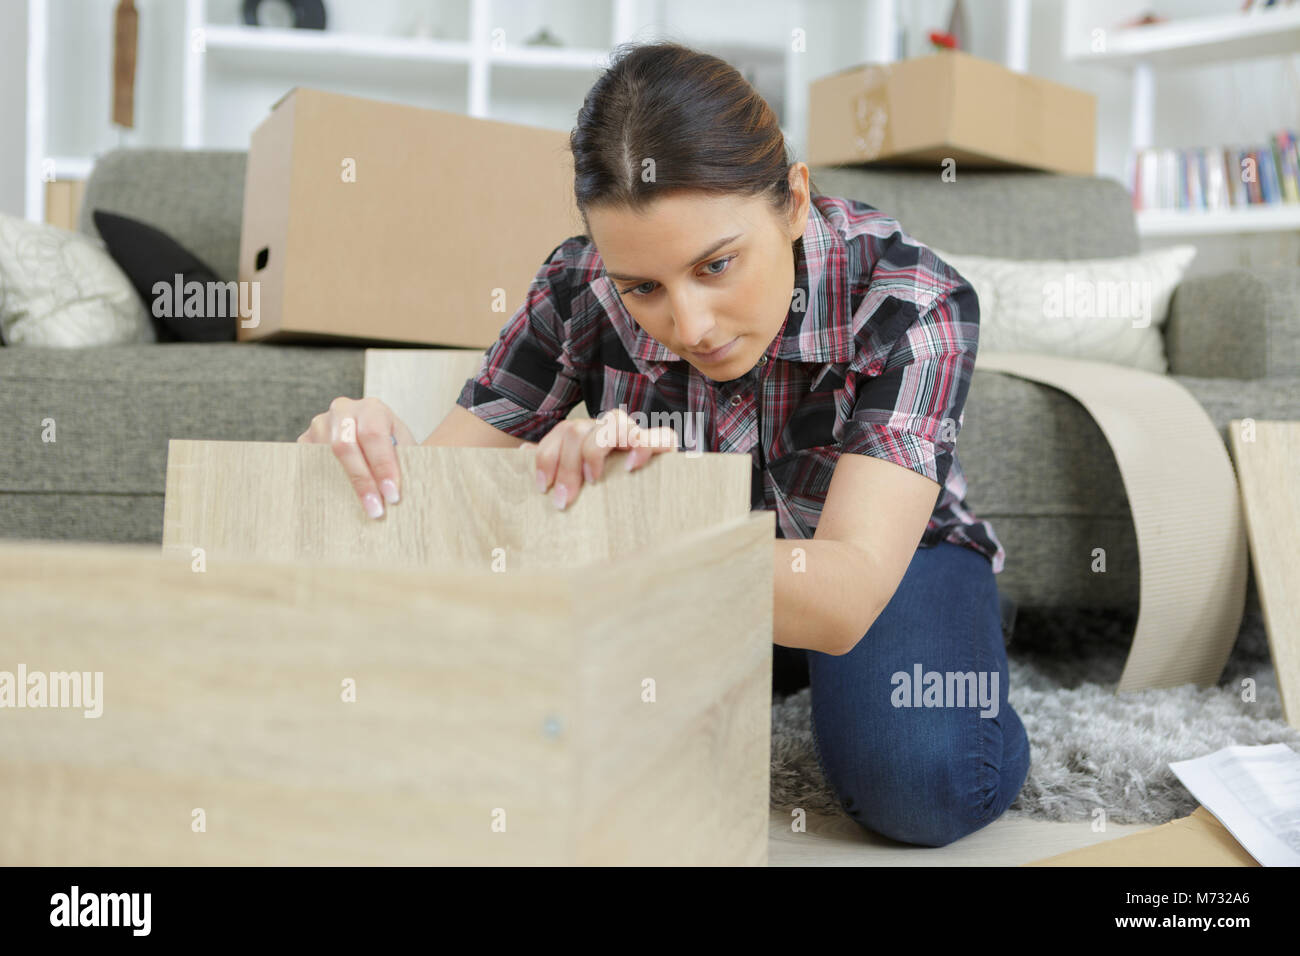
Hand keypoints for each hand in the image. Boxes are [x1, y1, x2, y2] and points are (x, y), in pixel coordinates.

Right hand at [296, 396, 418, 518]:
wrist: (373, 440)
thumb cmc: (392, 447)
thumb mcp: (405, 448)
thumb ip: (405, 462)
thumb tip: (400, 490)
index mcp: (372, 409)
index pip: (374, 435)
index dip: (383, 466)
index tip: (392, 495)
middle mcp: (343, 411)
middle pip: (344, 446)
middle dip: (362, 481)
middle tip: (375, 509)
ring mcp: (320, 424)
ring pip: (324, 455)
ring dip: (342, 486)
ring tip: (359, 510)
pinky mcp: (305, 441)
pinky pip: (309, 464)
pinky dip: (324, 485)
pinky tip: (338, 503)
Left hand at [527, 408, 679, 510]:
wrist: (654, 505)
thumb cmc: (605, 494)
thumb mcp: (575, 481)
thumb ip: (555, 465)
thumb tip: (521, 452)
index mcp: (587, 435)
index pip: (561, 432)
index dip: (546, 457)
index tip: (542, 488)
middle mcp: (608, 429)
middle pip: (577, 430)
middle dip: (566, 466)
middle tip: (563, 500)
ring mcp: (636, 435)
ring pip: (613, 423)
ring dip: (595, 451)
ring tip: (594, 480)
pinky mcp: (663, 447)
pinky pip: (659, 436)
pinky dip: (642, 447)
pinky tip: (630, 467)